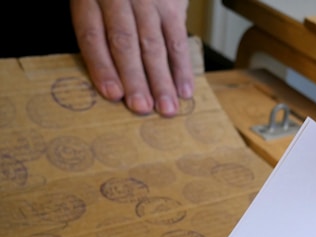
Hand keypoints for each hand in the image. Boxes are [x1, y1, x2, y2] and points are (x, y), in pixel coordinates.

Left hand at [70, 0, 192, 116]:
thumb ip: (94, 28)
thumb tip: (106, 80)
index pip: (93, 35)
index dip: (102, 67)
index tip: (112, 94)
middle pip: (125, 43)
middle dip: (134, 79)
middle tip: (141, 107)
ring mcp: (148, 1)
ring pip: (154, 45)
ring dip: (161, 81)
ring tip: (166, 109)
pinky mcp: (172, 5)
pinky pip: (177, 40)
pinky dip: (182, 67)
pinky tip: (184, 90)